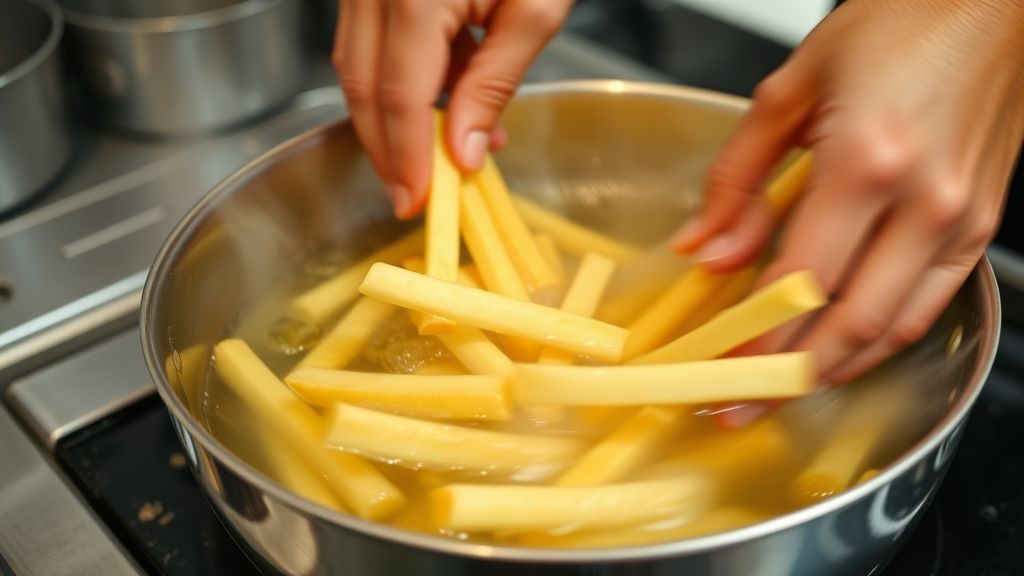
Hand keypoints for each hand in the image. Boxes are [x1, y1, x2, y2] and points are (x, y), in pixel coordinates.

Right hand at [332, 0, 571, 217]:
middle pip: (363, 87)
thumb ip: (493, 85)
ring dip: (395, 117)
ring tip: (450, 145)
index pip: (400, 97)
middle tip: (415, 191)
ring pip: (358, 66)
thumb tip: (464, 152)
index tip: (417, 201)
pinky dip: (403, 78)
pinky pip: (372, 39)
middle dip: (388, 148)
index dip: (406, 158)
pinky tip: (450, 95)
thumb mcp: (533, 10)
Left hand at [674, 0, 1023, 383]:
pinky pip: (926, 306)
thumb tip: (705, 249)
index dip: (754, 336)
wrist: (990, 2)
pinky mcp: (981, 225)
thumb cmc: (897, 27)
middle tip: (741, 404)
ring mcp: (960, 218)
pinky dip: (880, 340)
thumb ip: (738, 178)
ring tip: (783, 389)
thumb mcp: (790, 89)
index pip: (798, 280)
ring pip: (891, 328)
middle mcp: (922, 199)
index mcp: (866, 160)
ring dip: (833, 369)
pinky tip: (841, 349)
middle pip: (847, 323)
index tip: (718, 367)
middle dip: (787, 376)